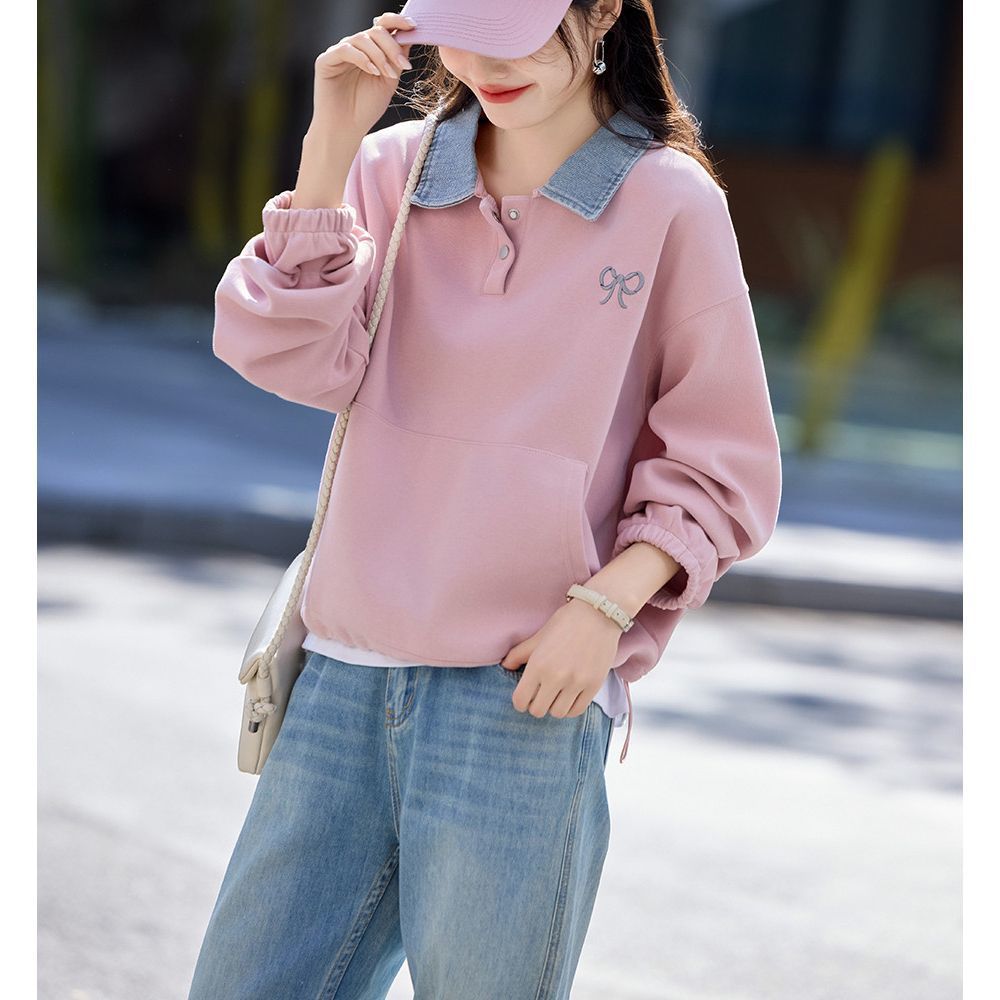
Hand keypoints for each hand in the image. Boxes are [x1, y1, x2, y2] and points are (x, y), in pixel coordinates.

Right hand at [311, 11, 417, 137]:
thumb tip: (409, 37)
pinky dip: (363, 58)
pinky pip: (346, 49)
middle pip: (375, 31)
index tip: (414, 26)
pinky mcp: (326, 60)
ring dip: (380, 55)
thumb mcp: (389, 81)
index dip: (397, 22)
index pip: (382, 27)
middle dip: (392, 47)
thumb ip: (397, 60)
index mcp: (369, 51)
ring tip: (387, 74)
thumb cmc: (366, 109)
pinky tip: (373, 72)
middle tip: (403, 65)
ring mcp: (339, 52)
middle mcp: (354, 48)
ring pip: (362, 39)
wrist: (346, 130)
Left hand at [499, 598, 621, 718]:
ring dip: (554, 706)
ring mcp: (577, 683)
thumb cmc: (565, 623)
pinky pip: (576, 711)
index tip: (525, 696)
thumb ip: (519, 654)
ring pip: (557, 713)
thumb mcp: (538, 637)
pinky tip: (569, 695)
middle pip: (538, 711)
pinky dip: (570, 707)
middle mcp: (556, 677)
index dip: (520, 701)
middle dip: (536, 704)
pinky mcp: (594, 686)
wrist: (598, 614)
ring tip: (556, 694)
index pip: (520, 700)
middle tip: (540, 694)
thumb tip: (505, 666)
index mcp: (538, 665)